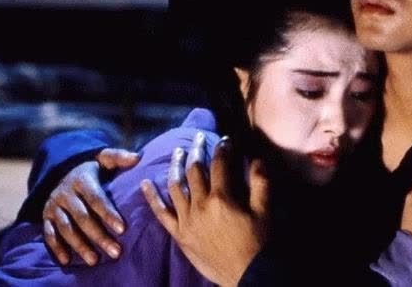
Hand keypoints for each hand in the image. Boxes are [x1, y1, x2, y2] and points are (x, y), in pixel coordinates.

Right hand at [42, 148, 139, 265]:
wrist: (63, 169)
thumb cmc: (92, 167)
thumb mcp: (103, 158)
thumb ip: (119, 157)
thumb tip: (138, 157)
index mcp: (81, 179)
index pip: (96, 198)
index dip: (108, 214)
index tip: (122, 229)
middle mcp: (65, 193)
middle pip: (83, 217)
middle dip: (99, 236)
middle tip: (116, 251)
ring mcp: (54, 205)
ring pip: (66, 228)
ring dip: (80, 246)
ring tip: (95, 260)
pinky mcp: (46, 216)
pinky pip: (49, 233)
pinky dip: (56, 247)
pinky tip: (67, 261)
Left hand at [141, 134, 269, 285]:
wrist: (248, 275)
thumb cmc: (258, 242)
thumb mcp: (265, 210)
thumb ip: (261, 182)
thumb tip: (257, 158)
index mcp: (222, 197)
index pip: (219, 164)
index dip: (222, 148)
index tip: (225, 139)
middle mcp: (201, 205)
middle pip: (195, 170)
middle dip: (198, 150)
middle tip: (199, 138)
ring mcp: (187, 220)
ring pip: (176, 186)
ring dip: (176, 166)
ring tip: (177, 152)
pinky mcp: (180, 235)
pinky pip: (161, 214)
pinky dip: (152, 198)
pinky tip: (146, 184)